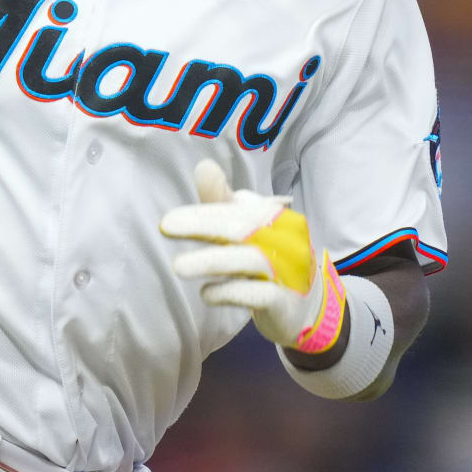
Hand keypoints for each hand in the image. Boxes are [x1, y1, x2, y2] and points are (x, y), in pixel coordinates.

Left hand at [158, 159, 345, 352]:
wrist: (304, 306)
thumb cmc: (267, 260)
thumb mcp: (246, 230)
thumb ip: (223, 202)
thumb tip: (203, 166)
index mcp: (274, 217)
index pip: (238, 209)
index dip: (203, 213)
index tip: (168, 220)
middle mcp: (284, 239)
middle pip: (243, 227)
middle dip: (203, 225)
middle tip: (166, 228)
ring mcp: (287, 270)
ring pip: (250, 258)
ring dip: (211, 260)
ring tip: (178, 266)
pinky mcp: (284, 301)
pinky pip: (257, 294)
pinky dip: (229, 292)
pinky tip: (206, 293)